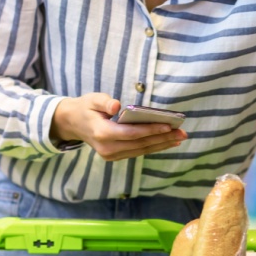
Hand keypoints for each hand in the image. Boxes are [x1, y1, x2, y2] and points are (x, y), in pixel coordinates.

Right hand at [50, 93, 186, 160]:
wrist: (72, 123)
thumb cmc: (86, 107)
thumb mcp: (92, 99)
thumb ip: (104, 101)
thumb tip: (116, 105)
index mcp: (102, 133)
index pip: (131, 133)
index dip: (151, 130)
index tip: (169, 126)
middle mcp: (107, 148)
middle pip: (140, 144)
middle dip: (163, 138)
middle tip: (182, 133)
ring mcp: (111, 155)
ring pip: (141, 150)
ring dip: (162, 144)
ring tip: (180, 137)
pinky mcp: (115, 156)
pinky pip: (138, 151)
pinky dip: (154, 147)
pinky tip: (167, 142)